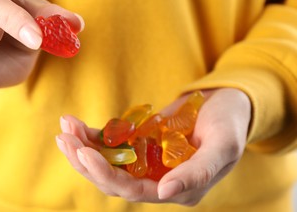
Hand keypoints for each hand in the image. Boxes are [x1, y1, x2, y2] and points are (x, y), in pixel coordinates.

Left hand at [56, 88, 250, 204]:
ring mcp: (145, 161)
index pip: (133, 191)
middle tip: (65, 139)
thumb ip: (198, 172)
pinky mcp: (138, 143)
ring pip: (106, 162)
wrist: (226, 103)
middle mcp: (156, 180)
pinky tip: (75, 123)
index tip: (84, 153)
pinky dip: (92, 134)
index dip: (106, 175)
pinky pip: (111, 143)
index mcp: (175, 189)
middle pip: (112, 179)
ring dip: (83, 147)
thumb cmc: (230, 124)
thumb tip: (164, 194)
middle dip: (85, 161)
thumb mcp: (224, 147)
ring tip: (65, 127)